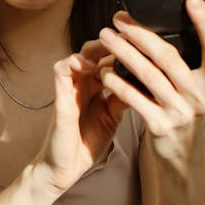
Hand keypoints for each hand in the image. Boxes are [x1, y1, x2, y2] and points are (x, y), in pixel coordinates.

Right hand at [31, 40, 131, 197]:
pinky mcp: (59, 97)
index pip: (110, 59)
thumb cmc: (88, 142)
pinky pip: (61, 71)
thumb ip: (123, 96)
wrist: (67, 168)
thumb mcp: (113, 116)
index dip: (125, 49)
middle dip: (113, 42)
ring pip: (80, 55)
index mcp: (97, 86)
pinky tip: (89, 64)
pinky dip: (73, 63)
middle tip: (129, 36)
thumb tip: (145, 80)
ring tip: (112, 45)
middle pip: (96, 51)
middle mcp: (83, 83)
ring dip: (95, 48)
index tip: (143, 43)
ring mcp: (70, 88)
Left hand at [97, 0, 204, 168]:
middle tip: (119, 18)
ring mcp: (181, 112)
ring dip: (123, 52)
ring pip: (147, 74)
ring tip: (106, 37)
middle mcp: (201, 96)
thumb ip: (204, 54)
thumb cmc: (187, 110)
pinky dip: (117, 82)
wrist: (181, 157)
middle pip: (169, 57)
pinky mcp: (160, 126)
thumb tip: (202, 11)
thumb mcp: (204, 85)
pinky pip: (133, 98)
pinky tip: (105, 70)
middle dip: (141, 33)